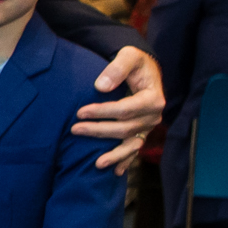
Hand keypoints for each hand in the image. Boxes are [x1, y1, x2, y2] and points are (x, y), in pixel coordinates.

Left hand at [70, 44, 161, 171]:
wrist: (143, 70)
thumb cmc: (134, 62)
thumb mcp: (128, 55)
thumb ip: (116, 68)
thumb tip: (101, 86)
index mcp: (152, 98)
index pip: (125, 109)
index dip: (102, 112)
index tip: (80, 112)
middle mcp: (153, 115)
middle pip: (125, 128)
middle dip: (99, 131)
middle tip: (75, 129)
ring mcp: (148, 126)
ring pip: (131, 144)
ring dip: (114, 154)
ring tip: (97, 164)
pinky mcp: (141, 132)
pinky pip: (134, 149)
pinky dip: (125, 160)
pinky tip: (115, 171)